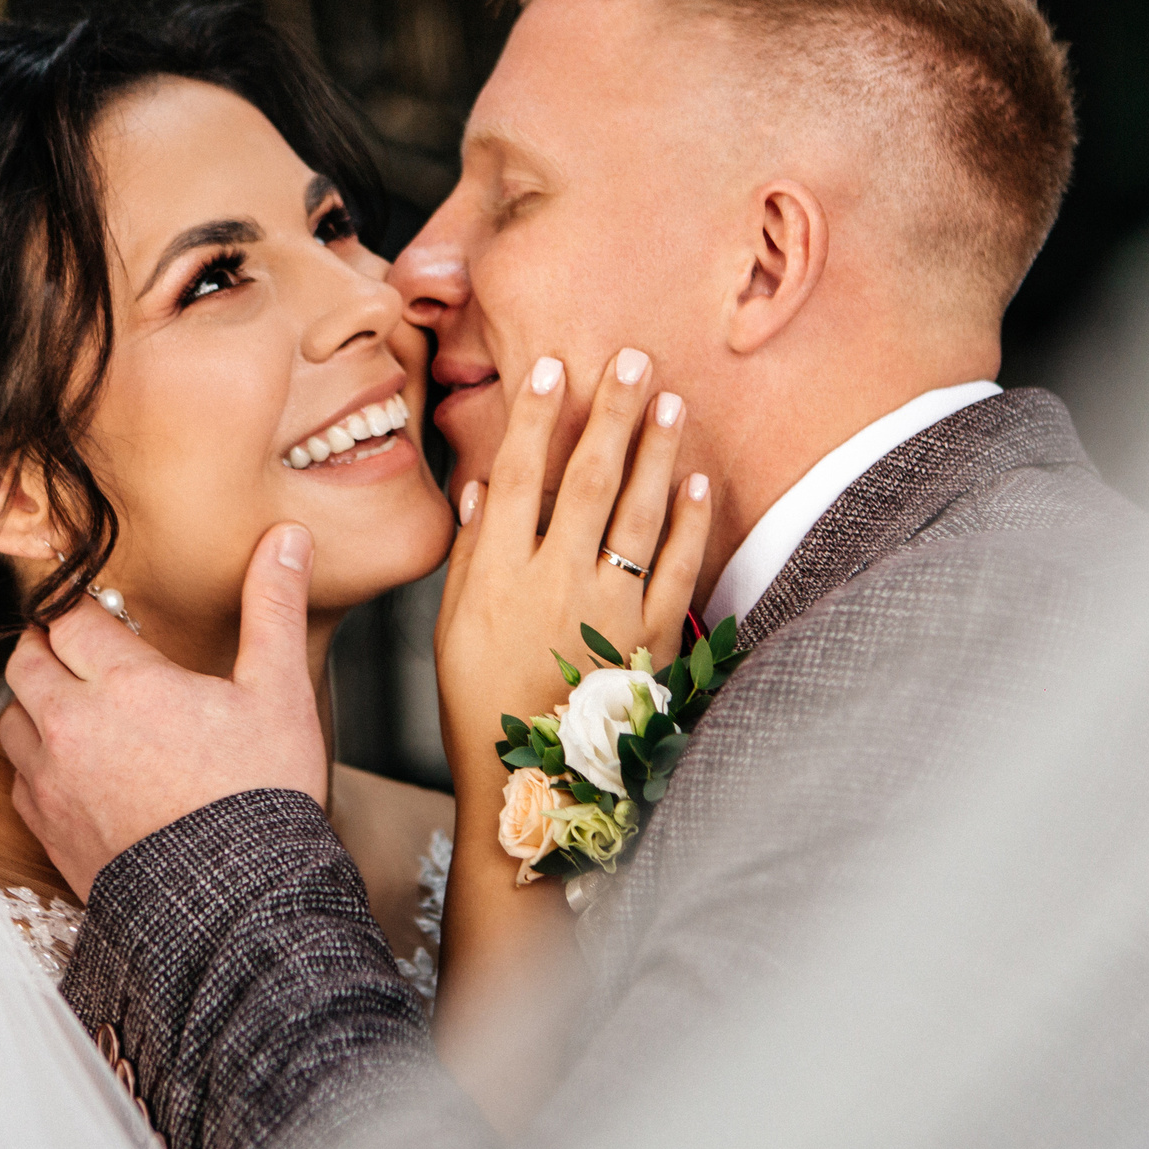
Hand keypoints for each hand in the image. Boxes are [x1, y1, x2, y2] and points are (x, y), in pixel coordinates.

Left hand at [0, 523, 326, 898]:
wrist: (236, 904)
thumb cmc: (261, 797)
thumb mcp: (279, 692)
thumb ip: (273, 608)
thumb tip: (286, 539)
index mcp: (125, 683)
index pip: (70, 618)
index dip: (87, 611)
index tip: (109, 617)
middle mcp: (73, 726)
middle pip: (26, 659)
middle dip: (51, 646)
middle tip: (88, 652)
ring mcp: (53, 781)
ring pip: (13, 717)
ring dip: (38, 703)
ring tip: (81, 707)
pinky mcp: (49, 829)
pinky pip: (19, 777)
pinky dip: (38, 762)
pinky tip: (78, 767)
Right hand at [434, 346, 711, 795]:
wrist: (528, 789)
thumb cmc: (481, 706)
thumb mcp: (451, 631)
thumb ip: (470, 557)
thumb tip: (483, 488)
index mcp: (496, 577)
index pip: (518, 476)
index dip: (534, 418)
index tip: (552, 368)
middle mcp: (553, 583)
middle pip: (588, 479)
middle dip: (612, 413)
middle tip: (634, 359)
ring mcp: (606, 610)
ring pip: (639, 514)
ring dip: (657, 451)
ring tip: (671, 401)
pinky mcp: (648, 641)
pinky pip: (677, 571)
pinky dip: (690, 524)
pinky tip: (698, 482)